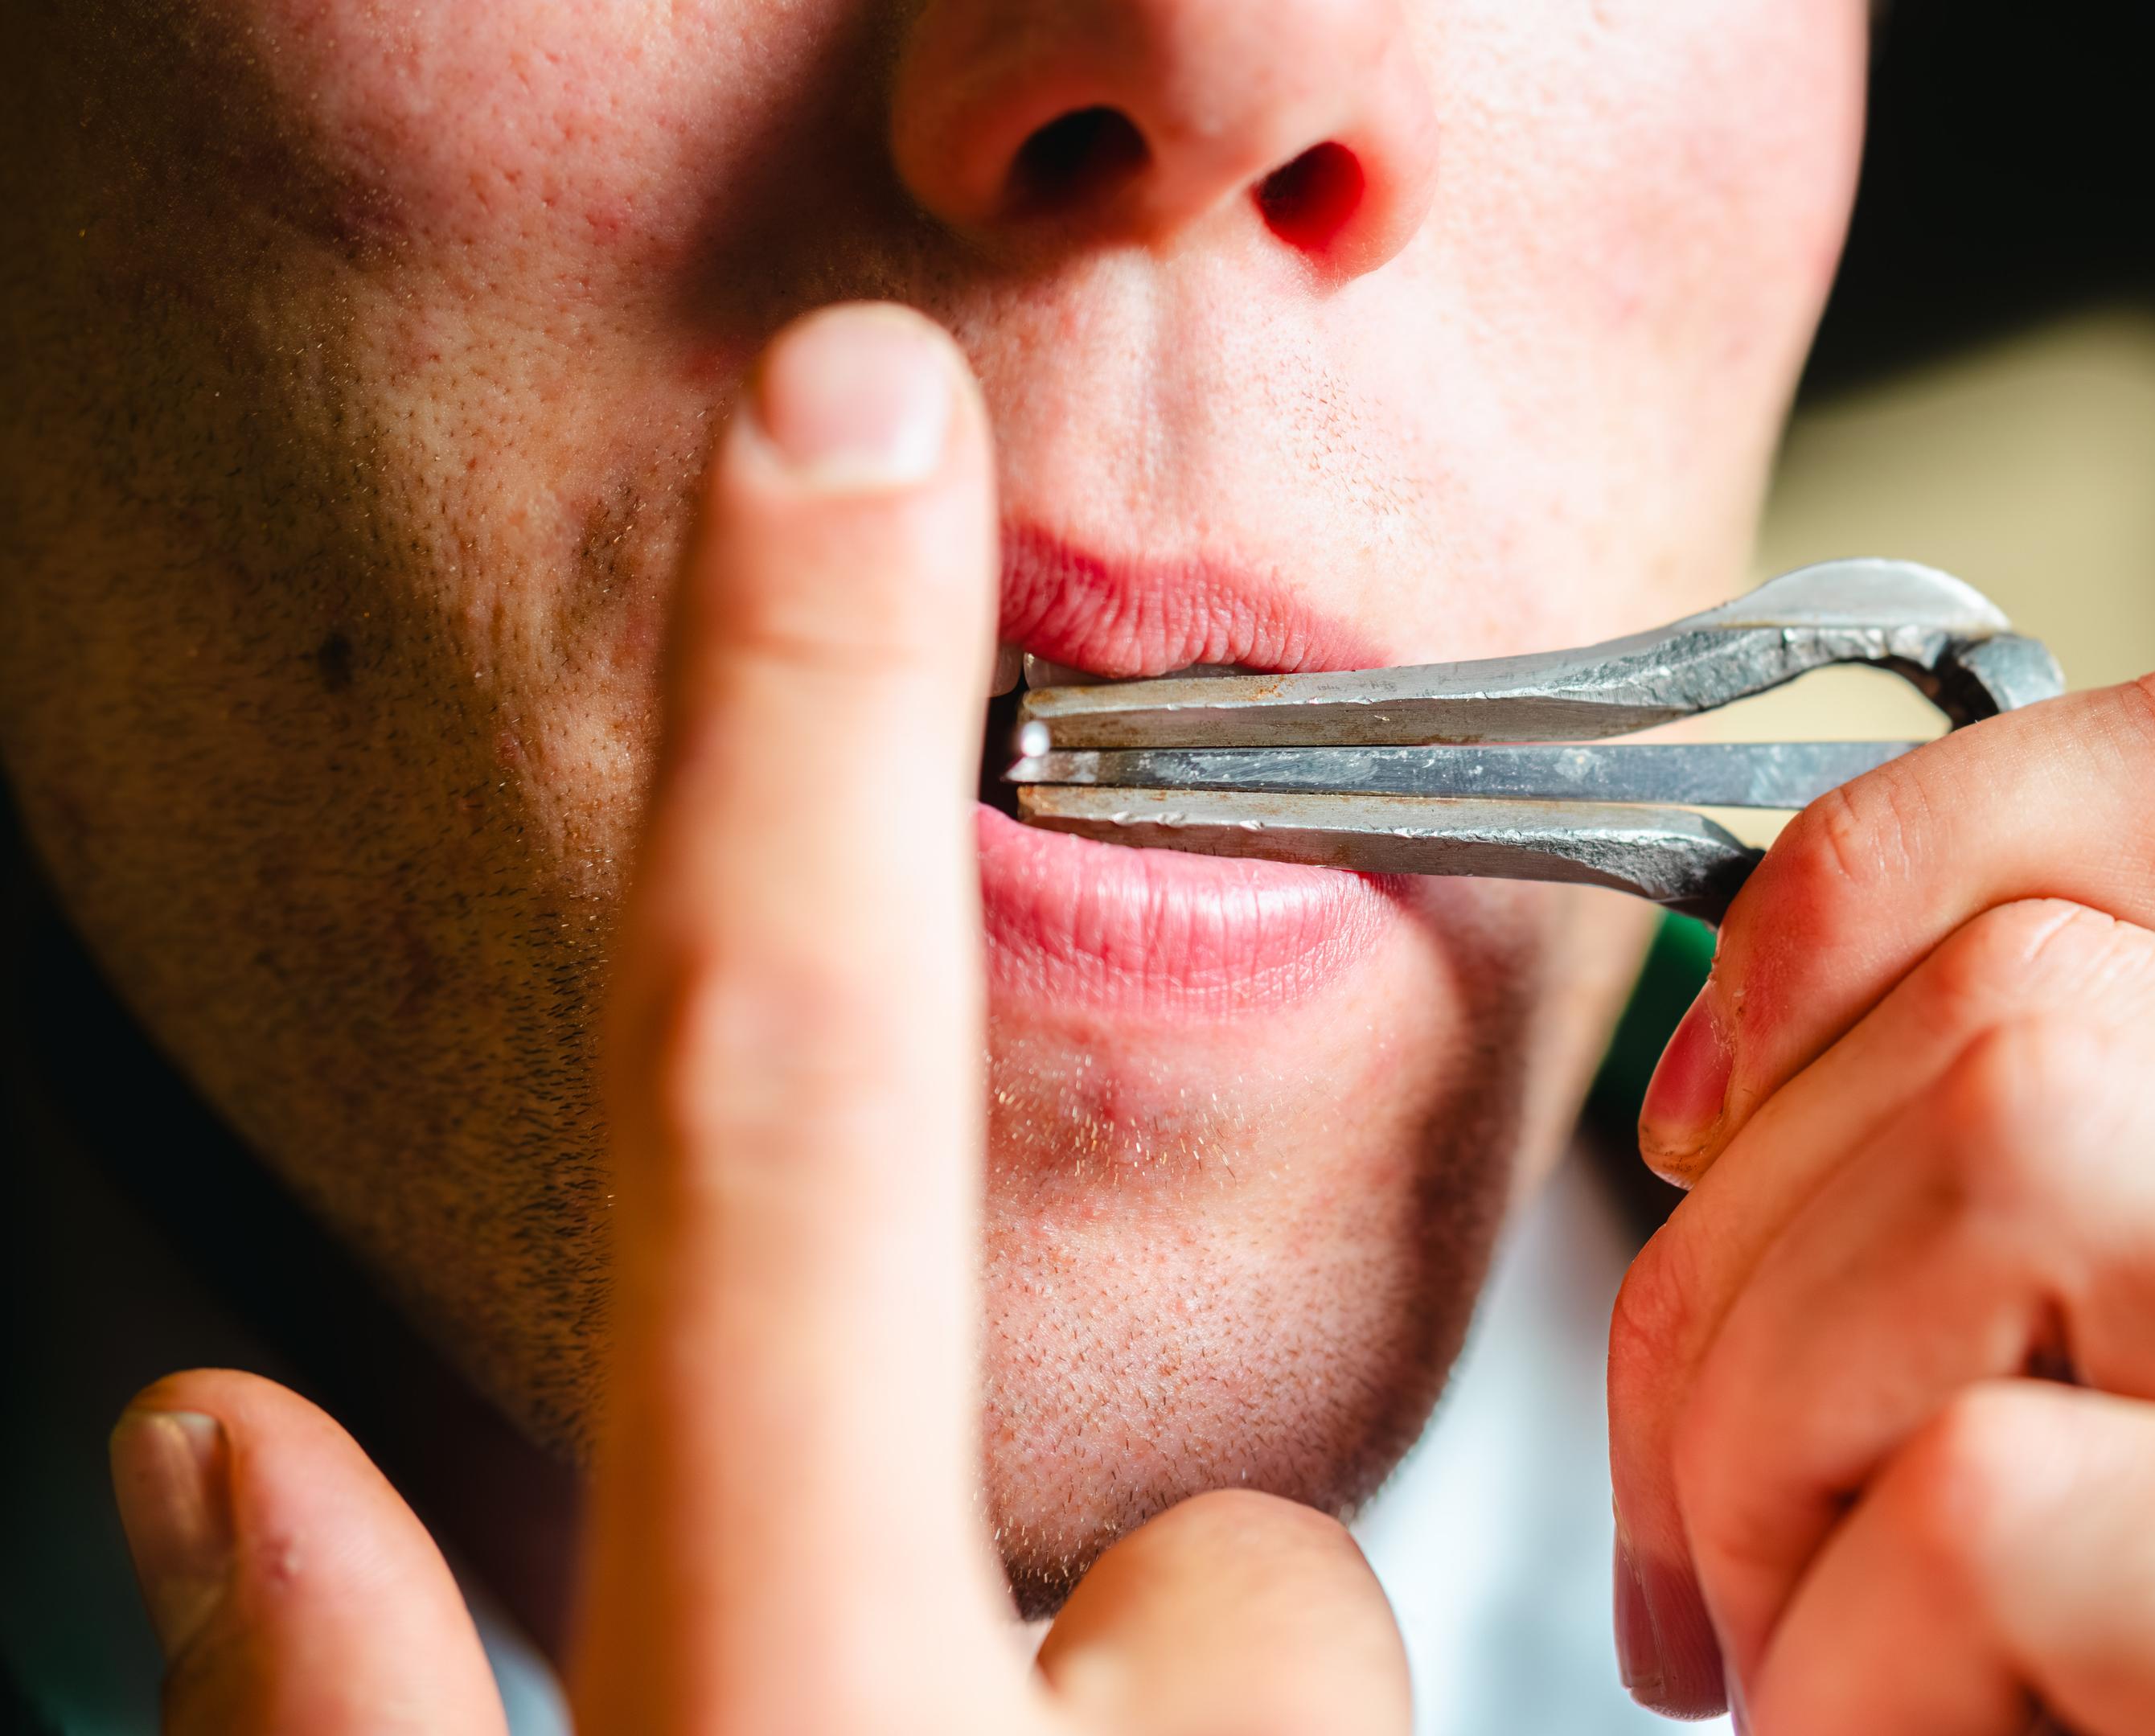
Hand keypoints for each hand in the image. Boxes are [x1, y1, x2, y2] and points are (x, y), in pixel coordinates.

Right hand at [104, 305, 1410, 1735]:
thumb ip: (360, 1727)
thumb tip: (222, 1459)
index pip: (775, 1127)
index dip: (797, 740)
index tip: (848, 434)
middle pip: (1176, 1486)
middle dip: (1108, 1560)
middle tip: (978, 1709)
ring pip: (1257, 1618)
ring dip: (1137, 1705)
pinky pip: (1328, 1723)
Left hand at [1607, 660, 2154, 1731]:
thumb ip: (2108, 1258)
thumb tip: (1751, 1098)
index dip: (1876, 879)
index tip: (1710, 1111)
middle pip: (2029, 1001)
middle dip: (1729, 1266)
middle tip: (1701, 1523)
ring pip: (2014, 1157)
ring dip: (1772, 1437)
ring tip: (1788, 1651)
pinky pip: (2015, 1507)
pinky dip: (1845, 1676)